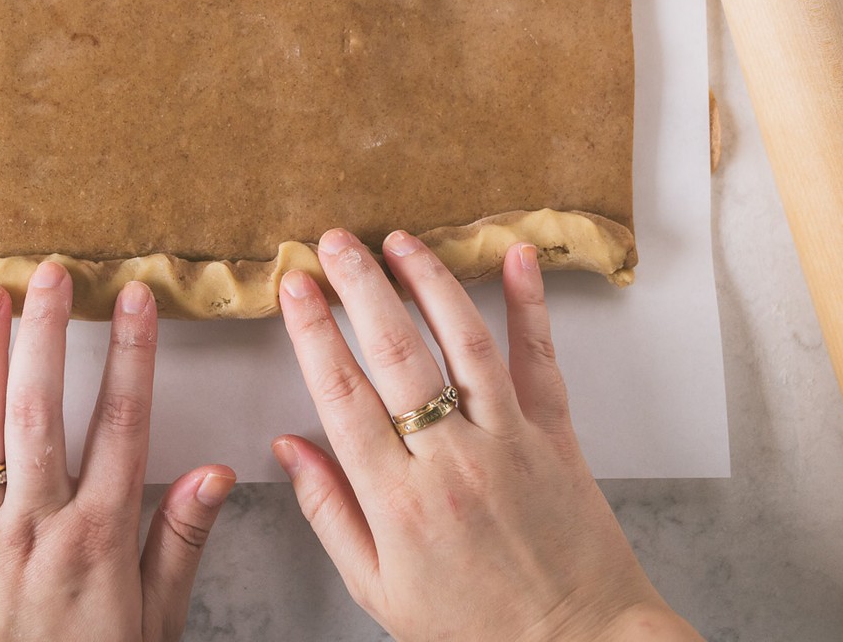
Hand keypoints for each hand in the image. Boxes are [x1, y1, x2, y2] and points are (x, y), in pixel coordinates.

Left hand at [0, 261, 234, 641]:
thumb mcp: (153, 624)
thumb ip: (180, 543)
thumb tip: (215, 472)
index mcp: (99, 537)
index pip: (123, 425)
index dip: (133, 355)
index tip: (135, 299)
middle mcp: (37, 524)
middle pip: (42, 410)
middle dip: (48, 334)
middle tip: (52, 273)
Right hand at [274, 230, 700, 641]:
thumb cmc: (473, 627)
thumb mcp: (377, 588)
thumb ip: (328, 512)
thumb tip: (286, 447)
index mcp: (399, 502)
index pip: (342, 395)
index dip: (312, 332)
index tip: (294, 287)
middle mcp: (452, 462)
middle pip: (395, 353)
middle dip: (359, 287)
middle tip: (334, 242)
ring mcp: (509, 442)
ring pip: (464, 342)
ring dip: (428, 281)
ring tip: (398, 240)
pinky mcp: (556, 436)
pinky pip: (539, 360)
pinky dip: (530, 304)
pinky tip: (515, 257)